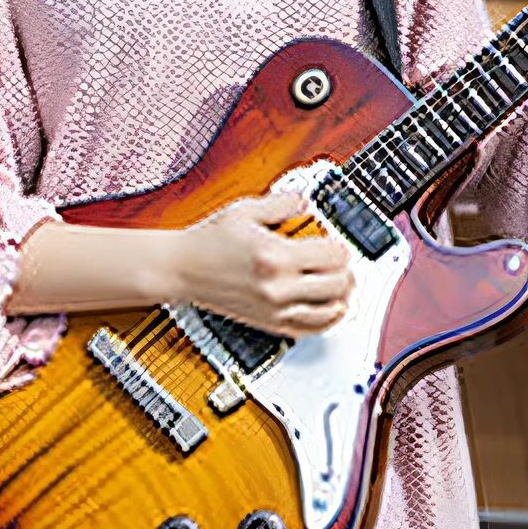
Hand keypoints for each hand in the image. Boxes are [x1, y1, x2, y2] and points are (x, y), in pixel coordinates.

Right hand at [171, 192, 354, 338]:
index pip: (333, 255)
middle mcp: (278, 287)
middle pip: (339, 283)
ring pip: (331, 309)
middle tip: (341, 260)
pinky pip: (312, 329)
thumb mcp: (243, 210)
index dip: (340, 245)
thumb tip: (305, 199)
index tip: (335, 240)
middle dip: (346, 269)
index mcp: (275, 256)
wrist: (181, 270)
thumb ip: (280, 202)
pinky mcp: (270, 324)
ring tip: (339, 282)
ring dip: (342, 294)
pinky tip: (331, 307)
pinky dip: (329, 319)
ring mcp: (275, 309)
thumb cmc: (207, 241)